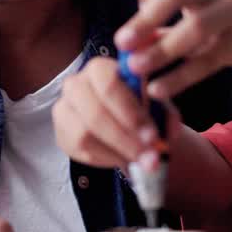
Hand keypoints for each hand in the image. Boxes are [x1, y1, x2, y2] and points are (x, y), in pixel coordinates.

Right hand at [53, 56, 182, 169]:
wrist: (123, 121)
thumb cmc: (141, 107)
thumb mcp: (158, 106)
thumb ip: (167, 115)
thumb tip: (171, 130)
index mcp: (99, 68)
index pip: (109, 85)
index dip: (131, 113)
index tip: (153, 136)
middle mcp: (75, 84)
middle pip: (95, 113)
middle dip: (125, 139)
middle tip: (150, 158)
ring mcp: (63, 108)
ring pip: (84, 135)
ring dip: (116, 153)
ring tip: (140, 163)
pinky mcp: (61, 132)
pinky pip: (79, 151)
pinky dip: (105, 159)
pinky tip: (123, 161)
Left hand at [115, 0, 231, 96]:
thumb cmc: (229, 33)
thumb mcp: (197, 22)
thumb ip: (164, 30)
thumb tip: (126, 44)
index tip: (139, 15)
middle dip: (144, 18)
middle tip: (122, 44)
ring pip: (195, 24)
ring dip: (161, 49)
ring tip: (136, 69)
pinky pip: (210, 59)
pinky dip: (180, 76)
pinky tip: (158, 90)